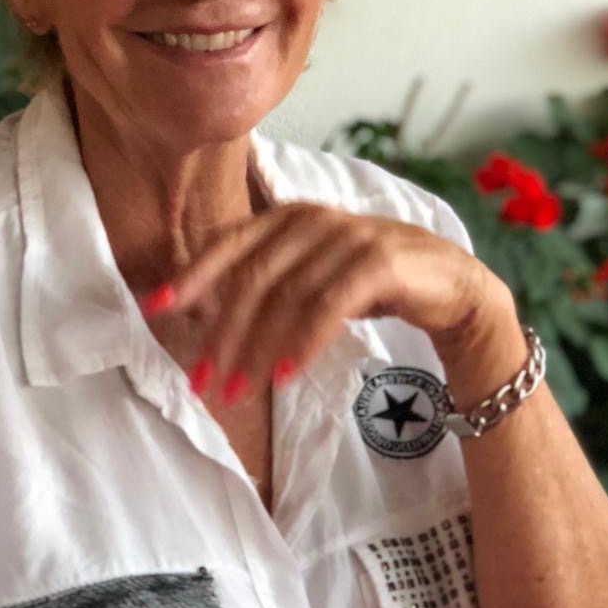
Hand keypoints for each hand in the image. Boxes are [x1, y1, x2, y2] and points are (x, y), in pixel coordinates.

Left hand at [142, 202, 505, 402]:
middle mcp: (313, 219)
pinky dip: (303, 342)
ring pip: (286, 296)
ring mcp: (347, 236)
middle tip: (202, 381)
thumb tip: (205, 319)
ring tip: (238, 391)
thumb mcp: (311, 275)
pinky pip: (329, 305)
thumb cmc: (371, 282)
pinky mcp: (379, 261)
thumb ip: (267, 283)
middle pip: (251, 277)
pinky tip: (286, 375)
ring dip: (257, 349)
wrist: (451, 286)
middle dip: (222, 333)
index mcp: (288, 217)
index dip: (191, 276)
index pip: (229, 244)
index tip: (156, 309)